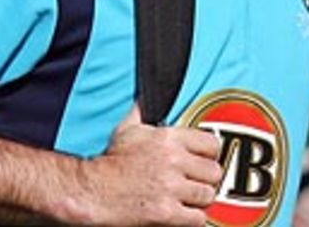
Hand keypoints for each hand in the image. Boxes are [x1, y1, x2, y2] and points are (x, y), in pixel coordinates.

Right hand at [79, 104, 222, 225]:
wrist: (94, 190)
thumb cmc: (111, 161)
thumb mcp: (126, 129)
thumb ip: (142, 111)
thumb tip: (146, 95)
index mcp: (167, 138)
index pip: (212, 144)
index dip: (208, 154)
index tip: (200, 161)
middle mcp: (172, 161)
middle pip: (214, 172)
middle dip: (204, 179)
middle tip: (192, 182)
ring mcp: (171, 188)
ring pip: (208, 195)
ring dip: (198, 200)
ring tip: (184, 198)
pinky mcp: (168, 213)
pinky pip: (198, 218)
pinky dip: (191, 218)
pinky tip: (179, 212)